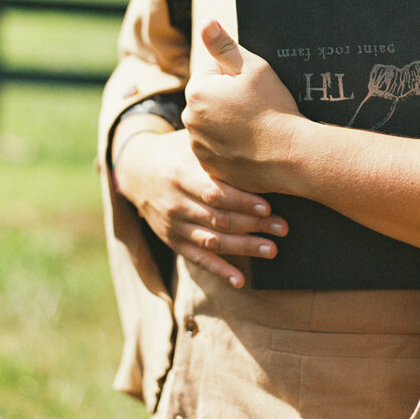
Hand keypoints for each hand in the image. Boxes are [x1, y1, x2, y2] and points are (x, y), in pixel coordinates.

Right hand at [113, 125, 287, 287]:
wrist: (138, 170)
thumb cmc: (177, 150)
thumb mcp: (191, 142)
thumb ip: (216, 145)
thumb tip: (257, 138)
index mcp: (181, 174)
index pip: (215, 193)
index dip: (242, 201)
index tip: (268, 207)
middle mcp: (176, 203)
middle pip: (218, 219)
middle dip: (253, 225)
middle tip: (282, 228)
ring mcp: (174, 225)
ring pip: (212, 242)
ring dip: (243, 248)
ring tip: (271, 250)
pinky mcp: (173, 241)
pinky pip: (198, 259)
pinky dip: (219, 271)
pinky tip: (240, 280)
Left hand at [183, 20, 304, 193]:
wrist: (289, 155)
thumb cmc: (273, 107)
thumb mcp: (253, 67)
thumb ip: (225, 45)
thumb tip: (206, 24)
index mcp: (197, 91)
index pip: (212, 69)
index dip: (235, 74)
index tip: (252, 87)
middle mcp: (189, 119)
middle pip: (209, 97)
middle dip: (226, 96)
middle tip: (255, 106)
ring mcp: (197, 146)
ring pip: (211, 122)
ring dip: (225, 121)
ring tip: (253, 126)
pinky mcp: (208, 167)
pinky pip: (215, 147)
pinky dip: (227, 145)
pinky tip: (248, 144)